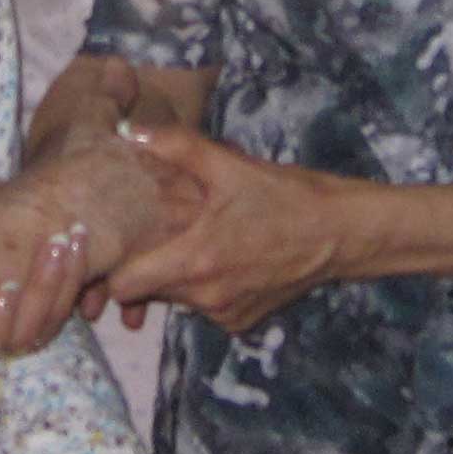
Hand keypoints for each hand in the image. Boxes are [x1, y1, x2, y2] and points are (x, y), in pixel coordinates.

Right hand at [0, 134, 175, 388]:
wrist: (8, 206)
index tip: (3, 289)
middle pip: (21, 341)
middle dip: (40, 297)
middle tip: (51, 248)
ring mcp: (27, 326)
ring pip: (51, 325)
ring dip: (64, 283)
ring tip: (70, 236)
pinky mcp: (53, 310)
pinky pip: (71, 307)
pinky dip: (80, 276)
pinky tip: (82, 238)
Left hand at [98, 120, 353, 336]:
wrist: (341, 233)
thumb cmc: (285, 196)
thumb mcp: (229, 165)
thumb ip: (176, 147)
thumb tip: (131, 130)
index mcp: (194, 260)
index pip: (123, 286)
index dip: (111, 267)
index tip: (115, 244)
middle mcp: (205, 297)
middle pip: (147, 292)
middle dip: (144, 266)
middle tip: (151, 234)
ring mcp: (225, 314)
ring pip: (177, 299)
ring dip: (176, 275)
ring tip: (194, 239)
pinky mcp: (242, 323)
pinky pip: (205, 308)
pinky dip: (206, 288)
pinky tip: (224, 258)